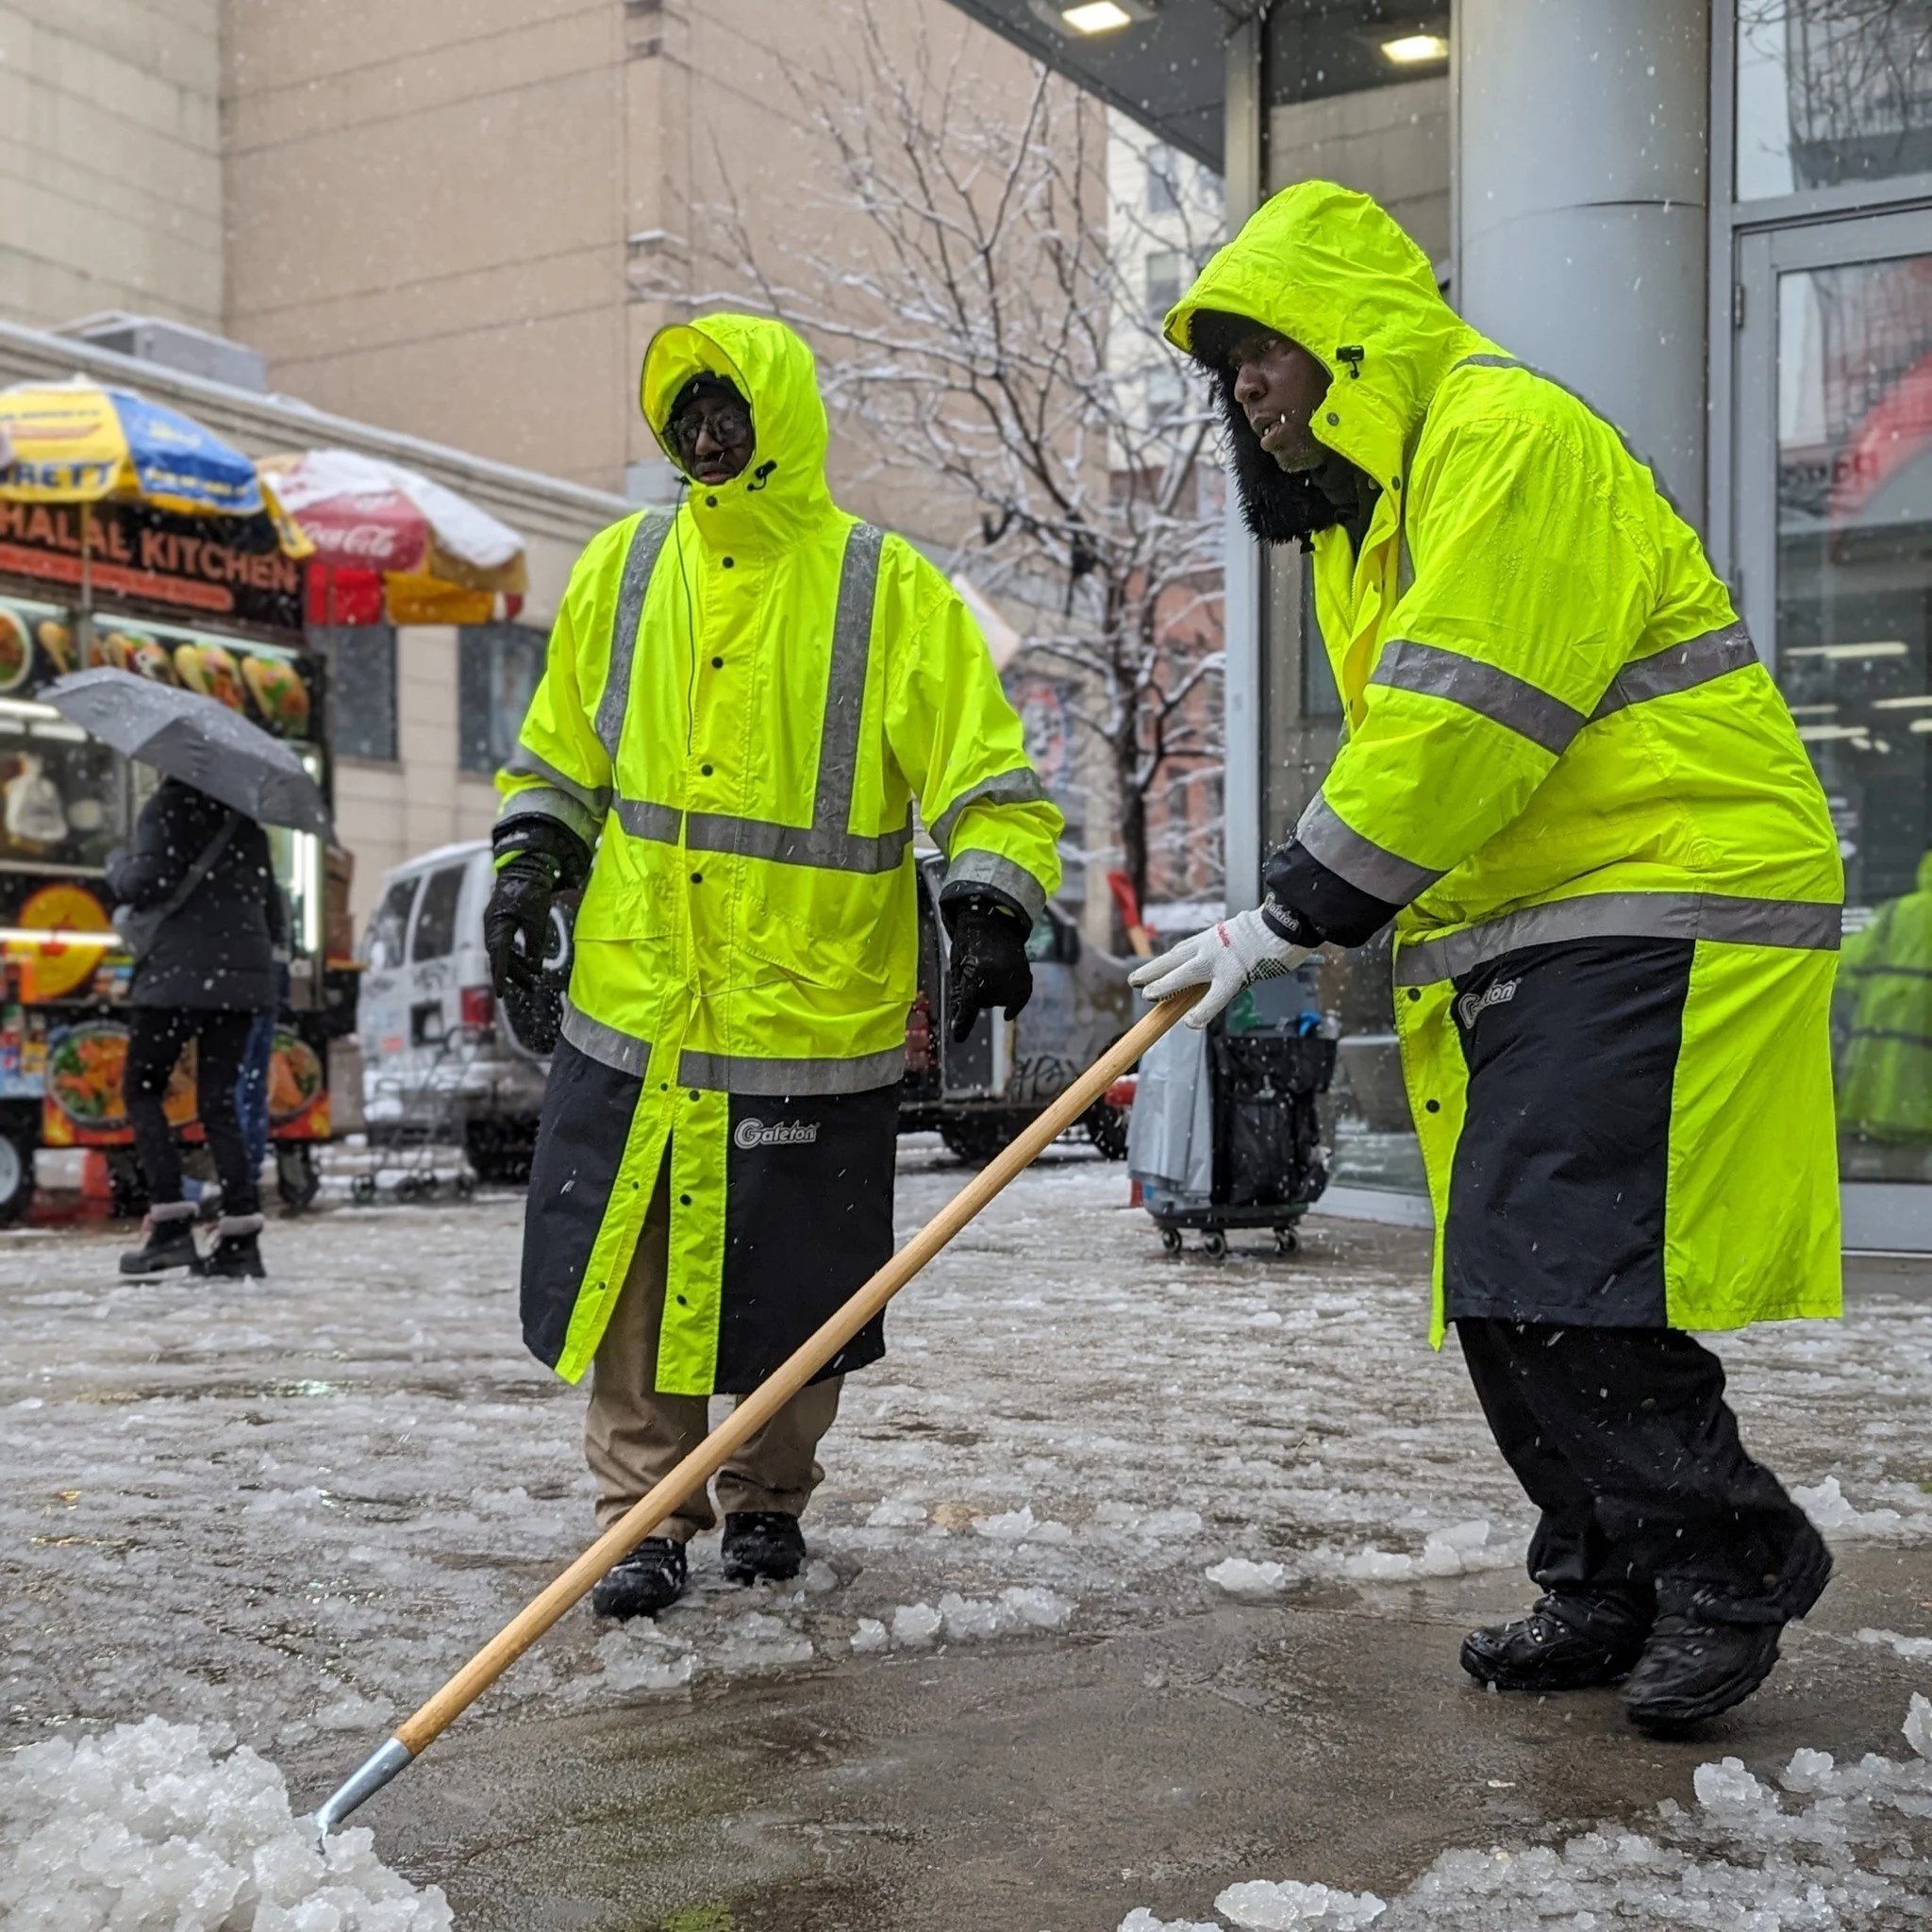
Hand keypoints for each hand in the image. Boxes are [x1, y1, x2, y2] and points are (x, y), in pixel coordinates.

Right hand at [484, 853, 558, 995]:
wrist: (525, 866)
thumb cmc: (531, 889)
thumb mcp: (537, 917)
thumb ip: (535, 940)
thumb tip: (534, 962)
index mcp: (498, 923)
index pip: (498, 954)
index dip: (500, 974)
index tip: (502, 993)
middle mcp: (492, 925)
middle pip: (500, 956)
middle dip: (515, 974)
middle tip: (531, 988)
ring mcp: (495, 921)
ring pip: (504, 951)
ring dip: (518, 966)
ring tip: (534, 979)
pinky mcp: (502, 919)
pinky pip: (506, 943)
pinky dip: (518, 954)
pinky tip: (531, 963)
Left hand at [947, 898, 1033, 1041]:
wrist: (994, 919)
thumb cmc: (969, 939)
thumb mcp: (957, 962)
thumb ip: (959, 988)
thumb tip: (961, 1013)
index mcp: (977, 972)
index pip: (969, 1006)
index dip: (963, 1024)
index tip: (958, 1038)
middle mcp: (997, 977)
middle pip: (984, 1003)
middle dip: (977, 996)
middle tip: (973, 973)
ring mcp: (1014, 976)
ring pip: (999, 1001)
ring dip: (992, 995)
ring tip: (989, 972)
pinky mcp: (1025, 974)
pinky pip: (1021, 997)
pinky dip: (1015, 1004)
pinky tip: (1008, 1013)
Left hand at [1128, 909, 1309, 1028]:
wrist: (1289, 923)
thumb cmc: (1275, 930)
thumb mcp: (1243, 936)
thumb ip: (1229, 950)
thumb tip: (1227, 969)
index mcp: (1214, 936)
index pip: (1183, 950)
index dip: (1166, 962)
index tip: (1151, 970)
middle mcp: (1211, 945)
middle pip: (1175, 958)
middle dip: (1154, 970)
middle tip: (1134, 980)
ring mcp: (1220, 959)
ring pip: (1185, 973)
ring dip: (1165, 984)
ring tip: (1148, 994)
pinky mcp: (1234, 974)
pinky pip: (1214, 996)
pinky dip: (1202, 1010)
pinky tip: (1191, 1023)